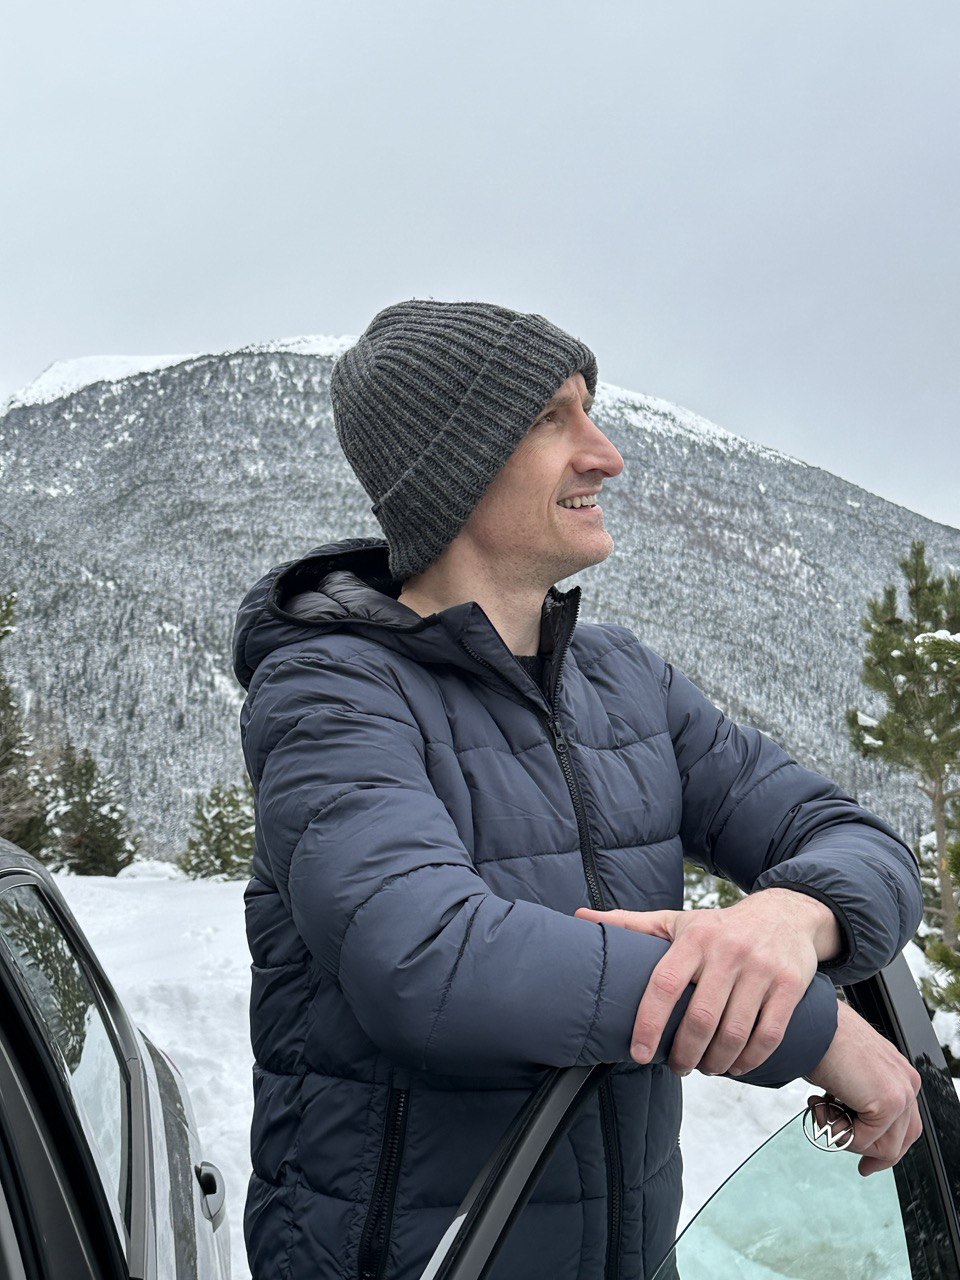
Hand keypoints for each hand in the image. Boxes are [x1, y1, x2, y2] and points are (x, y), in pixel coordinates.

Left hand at [575, 889, 836, 1075]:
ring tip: (705, 1068)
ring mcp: (761, 969)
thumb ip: (631, 924)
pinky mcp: (790, 985)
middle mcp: (728, 951)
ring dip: (716, 1062)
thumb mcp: (676, 921)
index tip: (639, 1054)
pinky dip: (749, 1061)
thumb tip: (580, 918)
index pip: (664, 985)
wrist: (786, 914)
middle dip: (685, 1054)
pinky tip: (735, 1066)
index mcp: (695, 938)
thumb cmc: (719, 926)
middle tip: (677, 1068)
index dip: (649, 1024)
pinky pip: (768, 1036)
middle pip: (701, 1019)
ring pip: (735, 1033)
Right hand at [806, 1000, 921, 1175]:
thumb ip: (861, 1096)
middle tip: (848, 1154)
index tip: (866, 1163)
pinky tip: (820, 1104)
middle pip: (900, 1142)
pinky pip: (864, 1141)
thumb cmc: (821, 1041)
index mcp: (899, 1073)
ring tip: (820, 1109)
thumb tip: (854, 1125)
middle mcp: (907, 1082)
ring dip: (844, 1136)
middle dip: (869, 1152)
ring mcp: (902, 1092)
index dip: (885, 1149)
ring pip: (882, 1146)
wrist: (811, 1024)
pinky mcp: (889, 1102)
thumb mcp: (848, 1073)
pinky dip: (837, 1130)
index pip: (905, 1126)